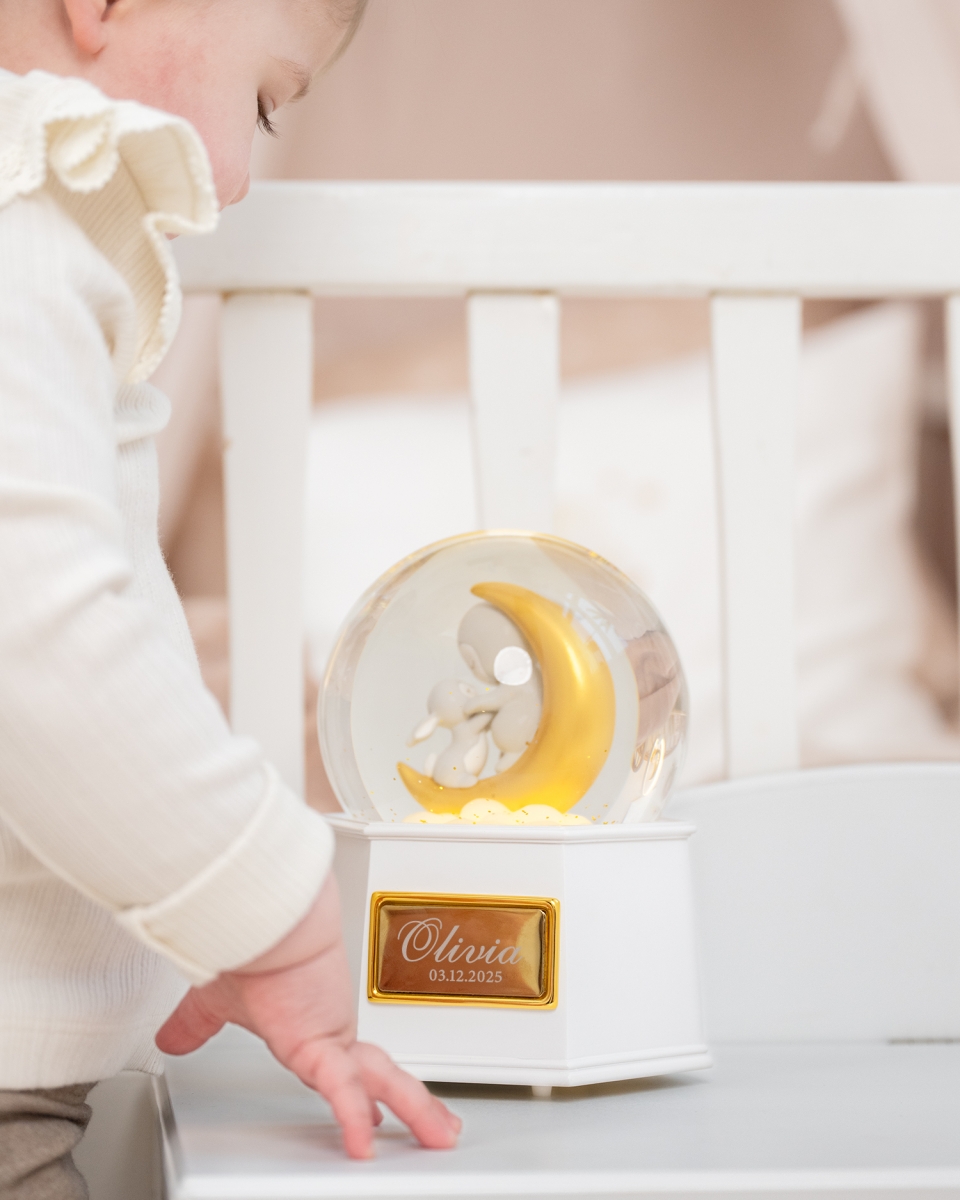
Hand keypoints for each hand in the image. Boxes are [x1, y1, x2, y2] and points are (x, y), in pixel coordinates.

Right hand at [155, 876, 460, 1158]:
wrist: (259, 913)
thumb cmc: (244, 941)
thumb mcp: (213, 999)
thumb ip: (196, 1022)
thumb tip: (172, 1036)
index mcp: (308, 1022)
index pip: (343, 1061)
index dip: (361, 1084)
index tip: (374, 1106)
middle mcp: (328, 1026)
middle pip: (377, 1071)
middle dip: (409, 1100)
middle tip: (434, 1127)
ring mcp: (332, 1032)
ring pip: (383, 1079)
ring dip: (416, 1108)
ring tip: (441, 1135)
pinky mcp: (321, 1039)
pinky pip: (339, 1089)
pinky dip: (349, 1117)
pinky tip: (361, 1145)